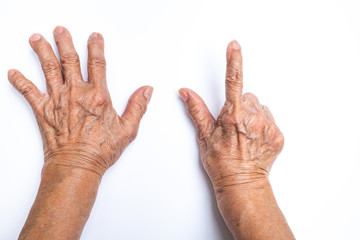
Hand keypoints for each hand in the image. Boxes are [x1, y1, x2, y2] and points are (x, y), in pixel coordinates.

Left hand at [8, 26, 152, 175]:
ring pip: (48, 68)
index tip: (94, 37)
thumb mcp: (128, 129)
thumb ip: (137, 107)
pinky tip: (13, 72)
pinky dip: (19, 81)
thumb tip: (146, 91)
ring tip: (37, 39)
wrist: (77, 165)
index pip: (97, 63)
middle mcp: (76, 92)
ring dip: (42, 51)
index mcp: (98, 95)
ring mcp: (58, 99)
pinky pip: (28, 91)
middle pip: (69, 59)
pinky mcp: (43, 110)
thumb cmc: (101, 150)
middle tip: (60, 30)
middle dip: (64, 42)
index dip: (96, 47)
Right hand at [179, 40, 283, 191]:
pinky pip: (269, 119)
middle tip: (231, 125)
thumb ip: (196, 110)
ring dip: (251, 115)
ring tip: (242, 134)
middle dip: (239, 105)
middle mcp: (253, 118)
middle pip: (247, 96)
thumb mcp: (204, 135)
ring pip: (259, 107)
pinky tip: (252, 139)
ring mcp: (268, 126)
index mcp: (233, 116)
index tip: (234, 46)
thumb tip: (186, 93)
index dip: (233, 61)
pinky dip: (261, 125)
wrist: (242, 184)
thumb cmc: (221, 163)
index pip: (233, 82)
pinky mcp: (277, 135)